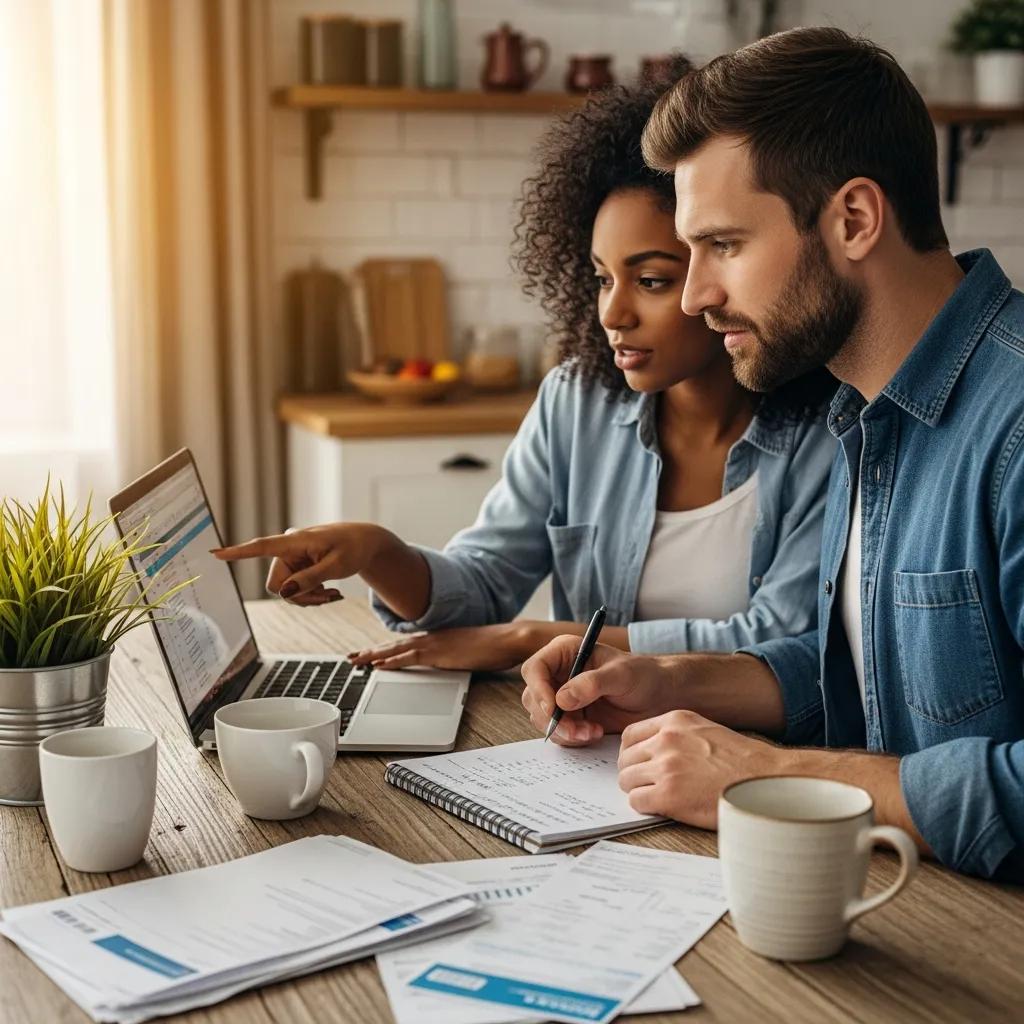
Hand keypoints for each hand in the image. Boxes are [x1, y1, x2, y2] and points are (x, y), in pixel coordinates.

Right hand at [211, 523, 385, 604]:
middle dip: (300, 597)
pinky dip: (311, 595)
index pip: (261, 547)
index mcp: (295, 541)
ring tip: (333, 594)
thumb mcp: (336, 566)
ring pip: (286, 592)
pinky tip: (330, 592)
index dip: (237, 553)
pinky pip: (294, 590)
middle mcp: (287, 548)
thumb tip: (284, 593)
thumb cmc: (353, 548)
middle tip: (329, 598)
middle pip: (277, 585)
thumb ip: (310, 579)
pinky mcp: (296, 566)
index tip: (215, 554)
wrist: (365, 542)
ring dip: (309, 598)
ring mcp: (291, 558)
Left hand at [349, 623, 535, 671]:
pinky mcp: (440, 652)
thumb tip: (449, 664)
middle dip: (371, 651)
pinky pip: (410, 657)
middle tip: (351, 658)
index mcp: (438, 637)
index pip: (405, 644)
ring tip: (356, 661)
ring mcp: (435, 643)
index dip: (385, 649)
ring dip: (374, 655)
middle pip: (395, 645)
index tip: (369, 654)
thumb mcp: (468, 653)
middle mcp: (432, 637)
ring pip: (396, 649)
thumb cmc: (493, 648)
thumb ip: (454, 657)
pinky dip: (392, 661)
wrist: (507, 639)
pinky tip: (379, 665)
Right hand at [520, 636, 681, 746]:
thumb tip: (562, 699)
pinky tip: (595, 733)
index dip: (538, 689)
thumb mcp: (621, 674)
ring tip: (592, 732)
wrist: (659, 696)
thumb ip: (591, 684)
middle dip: (552, 718)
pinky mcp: (571, 717)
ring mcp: (563, 697)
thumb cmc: (644, 675)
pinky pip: (558, 732)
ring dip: (564, 731)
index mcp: (566, 652)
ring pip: (543, 718)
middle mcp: (559, 674)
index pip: (535, 669)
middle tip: (576, 729)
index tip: (552, 708)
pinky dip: (572, 738)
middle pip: (533, 697)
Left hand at [617, 710, 782, 827]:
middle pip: (625, 758)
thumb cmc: (742, 761)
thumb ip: (676, 735)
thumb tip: (648, 749)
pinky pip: (636, 801)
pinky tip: (663, 807)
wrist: (766, 781)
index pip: (630, 735)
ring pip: (627, 780)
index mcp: (674, 721)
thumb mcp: (705, 730)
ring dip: (638, 790)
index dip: (631, 752)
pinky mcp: (669, 795)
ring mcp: (666, 767)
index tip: (637, 763)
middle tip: (646, 784)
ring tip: (658, 796)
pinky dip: (645, 806)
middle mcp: (666, 739)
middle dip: (633, 773)